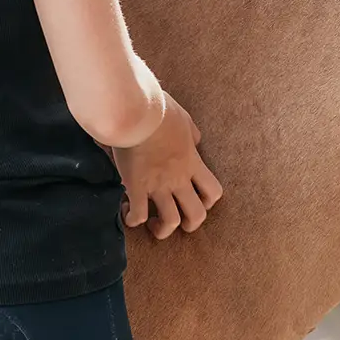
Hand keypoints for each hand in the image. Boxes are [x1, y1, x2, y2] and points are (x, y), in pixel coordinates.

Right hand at [113, 93, 222, 239]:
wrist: (134, 111)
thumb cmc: (158, 110)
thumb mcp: (183, 119)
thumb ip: (191, 133)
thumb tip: (196, 140)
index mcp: (192, 162)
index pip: (214, 191)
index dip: (208, 202)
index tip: (195, 199)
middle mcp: (178, 178)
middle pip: (197, 215)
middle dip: (190, 224)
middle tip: (178, 220)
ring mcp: (158, 185)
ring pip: (170, 222)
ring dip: (162, 229)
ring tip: (152, 224)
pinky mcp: (135, 186)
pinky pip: (138, 215)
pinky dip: (132, 220)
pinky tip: (126, 212)